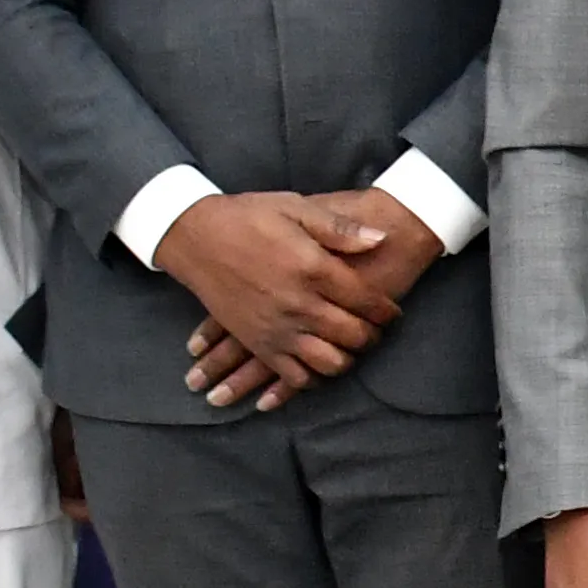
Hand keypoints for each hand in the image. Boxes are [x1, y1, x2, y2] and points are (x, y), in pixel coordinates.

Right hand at [152, 190, 423, 405]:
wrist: (195, 236)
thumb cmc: (249, 216)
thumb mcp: (296, 208)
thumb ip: (341, 229)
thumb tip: (382, 238)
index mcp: (313, 269)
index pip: (366, 301)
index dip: (386, 311)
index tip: (391, 313)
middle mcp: (298, 304)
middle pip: (353, 336)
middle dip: (373, 336)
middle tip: (376, 332)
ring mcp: (277, 328)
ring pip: (328, 363)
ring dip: (347, 360)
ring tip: (350, 349)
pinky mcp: (257, 343)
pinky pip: (293, 376)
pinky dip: (312, 379)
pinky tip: (318, 367)